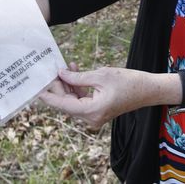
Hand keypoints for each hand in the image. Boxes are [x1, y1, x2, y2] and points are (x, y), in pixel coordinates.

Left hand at [39, 66, 154, 128]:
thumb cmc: (128, 82)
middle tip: (51, 69)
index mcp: (91, 111)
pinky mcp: (98, 110)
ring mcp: (94, 116)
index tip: (35, 88)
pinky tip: (74, 72)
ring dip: (67, 85)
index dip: (48, 95)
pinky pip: (81, 100)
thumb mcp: (100, 75)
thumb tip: (61, 74)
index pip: (62, 105)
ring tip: (65, 67)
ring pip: (72, 101)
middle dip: (58, 86)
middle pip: (66, 103)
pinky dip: (77, 88)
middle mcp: (91, 118)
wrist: (148, 90)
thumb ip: (78, 77)